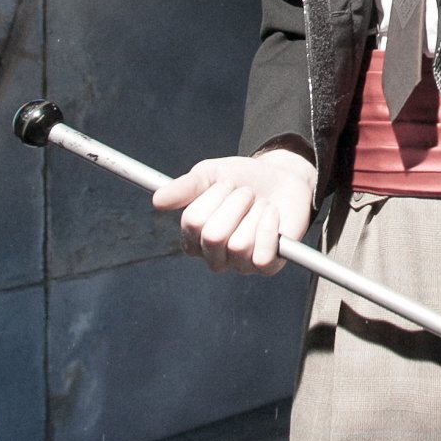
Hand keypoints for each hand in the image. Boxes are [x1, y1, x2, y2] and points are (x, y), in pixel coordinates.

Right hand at [152, 146, 315, 275]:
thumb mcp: (212, 174)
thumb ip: (185, 187)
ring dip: (256, 212)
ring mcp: (240, 265)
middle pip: (214, 235)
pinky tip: (273, 215)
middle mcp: (214, 257)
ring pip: (240, 244)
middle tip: (247, 194)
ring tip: (261, 205)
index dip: (214, 195)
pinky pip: (262, 256)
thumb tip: (157, 200)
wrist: (283, 177)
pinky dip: (270, 228)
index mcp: (193, 239)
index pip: (192, 222)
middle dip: (236, 203)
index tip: (227, 182)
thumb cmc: (243, 179)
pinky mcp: (267, 266)